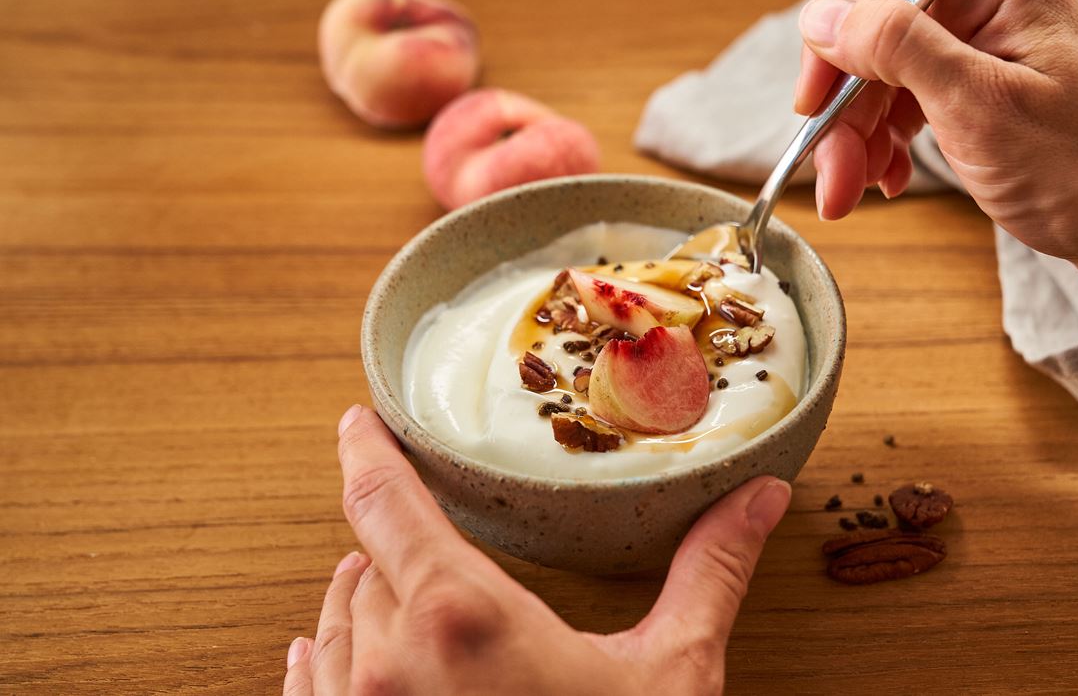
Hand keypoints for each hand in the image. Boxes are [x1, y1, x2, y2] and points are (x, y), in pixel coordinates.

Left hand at [282, 405, 791, 694]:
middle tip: (416, 519)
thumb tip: (760, 497)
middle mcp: (387, 664)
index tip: (355, 421)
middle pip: (368, 564)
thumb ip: (708, 573)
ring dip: (358, 598)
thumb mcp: (669, 677)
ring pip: (334, 624)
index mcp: (462, 618)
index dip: (365, 450)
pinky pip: (305, 690)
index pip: (384, 502)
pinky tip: (318, 654)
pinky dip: (319, 660)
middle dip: (395, 542)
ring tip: (378, 578)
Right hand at [796, 0, 1077, 376]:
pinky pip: (914, 97)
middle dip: (845, 105)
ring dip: (860, 134)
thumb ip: (896, 48)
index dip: (835, 25)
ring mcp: (989, 43)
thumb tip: (825, 20)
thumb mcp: (979, 106)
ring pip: (888, 70)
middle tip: (830, 170)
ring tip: (855, 190)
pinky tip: (889, 177)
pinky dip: (891, 140)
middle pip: (878, 29)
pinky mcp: (986, 84)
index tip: (817, 93)